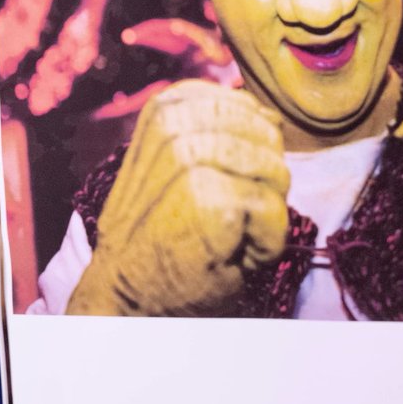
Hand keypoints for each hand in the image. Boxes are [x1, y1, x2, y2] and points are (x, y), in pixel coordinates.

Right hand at [68, 80, 289, 315]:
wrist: (126, 296)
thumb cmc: (159, 237)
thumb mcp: (178, 167)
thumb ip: (217, 131)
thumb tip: (271, 116)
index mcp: (167, 109)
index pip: (247, 107)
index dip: (250, 150)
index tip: (213, 185)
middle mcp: (174, 124)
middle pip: (268, 138)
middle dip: (262, 182)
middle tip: (220, 216)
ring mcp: (188, 159)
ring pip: (276, 172)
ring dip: (262, 214)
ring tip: (221, 233)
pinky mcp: (208, 197)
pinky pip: (273, 211)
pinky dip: (263, 243)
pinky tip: (228, 254)